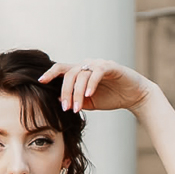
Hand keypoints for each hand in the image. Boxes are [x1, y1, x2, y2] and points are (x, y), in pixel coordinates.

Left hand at [38, 59, 153, 114]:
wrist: (134, 96)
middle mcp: (87, 65)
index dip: (50, 73)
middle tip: (65, 108)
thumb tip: (57, 100)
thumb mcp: (89, 102)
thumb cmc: (111, 97)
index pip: (62, 69)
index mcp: (80, 72)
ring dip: (77, 93)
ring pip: (81, 75)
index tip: (41, 81)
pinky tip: (88, 95)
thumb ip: (75, 100)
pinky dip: (91, 83)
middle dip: (65, 92)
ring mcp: (99, 64)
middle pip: (69, 74)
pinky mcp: (111, 67)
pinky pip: (97, 73)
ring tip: (76, 108)